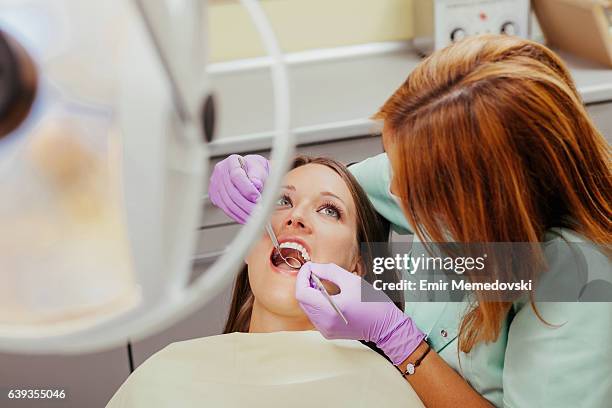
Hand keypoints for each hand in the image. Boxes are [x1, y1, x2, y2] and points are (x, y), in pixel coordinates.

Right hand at [208, 154, 269, 223]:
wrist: (248, 172)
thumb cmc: (254, 170)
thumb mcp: (259, 169)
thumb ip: (257, 176)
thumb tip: (256, 184)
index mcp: (232, 161)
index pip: (236, 176)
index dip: (247, 189)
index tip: (258, 198)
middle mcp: (221, 171)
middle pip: (231, 192)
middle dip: (246, 204)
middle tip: (258, 211)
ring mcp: (215, 184)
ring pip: (228, 203)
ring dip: (242, 212)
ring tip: (254, 217)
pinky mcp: (215, 196)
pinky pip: (225, 208)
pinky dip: (236, 215)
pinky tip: (245, 218)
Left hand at [295, 262, 425, 364]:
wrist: (386, 326)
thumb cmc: (372, 303)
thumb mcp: (351, 280)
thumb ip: (328, 271)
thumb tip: (312, 268)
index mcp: (330, 310)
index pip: (302, 292)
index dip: (302, 277)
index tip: (309, 267)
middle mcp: (324, 323)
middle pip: (302, 300)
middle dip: (306, 283)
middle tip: (316, 272)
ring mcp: (325, 330)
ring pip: (307, 307)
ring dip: (311, 293)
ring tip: (323, 283)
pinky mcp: (328, 333)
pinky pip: (315, 315)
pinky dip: (317, 303)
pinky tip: (328, 296)